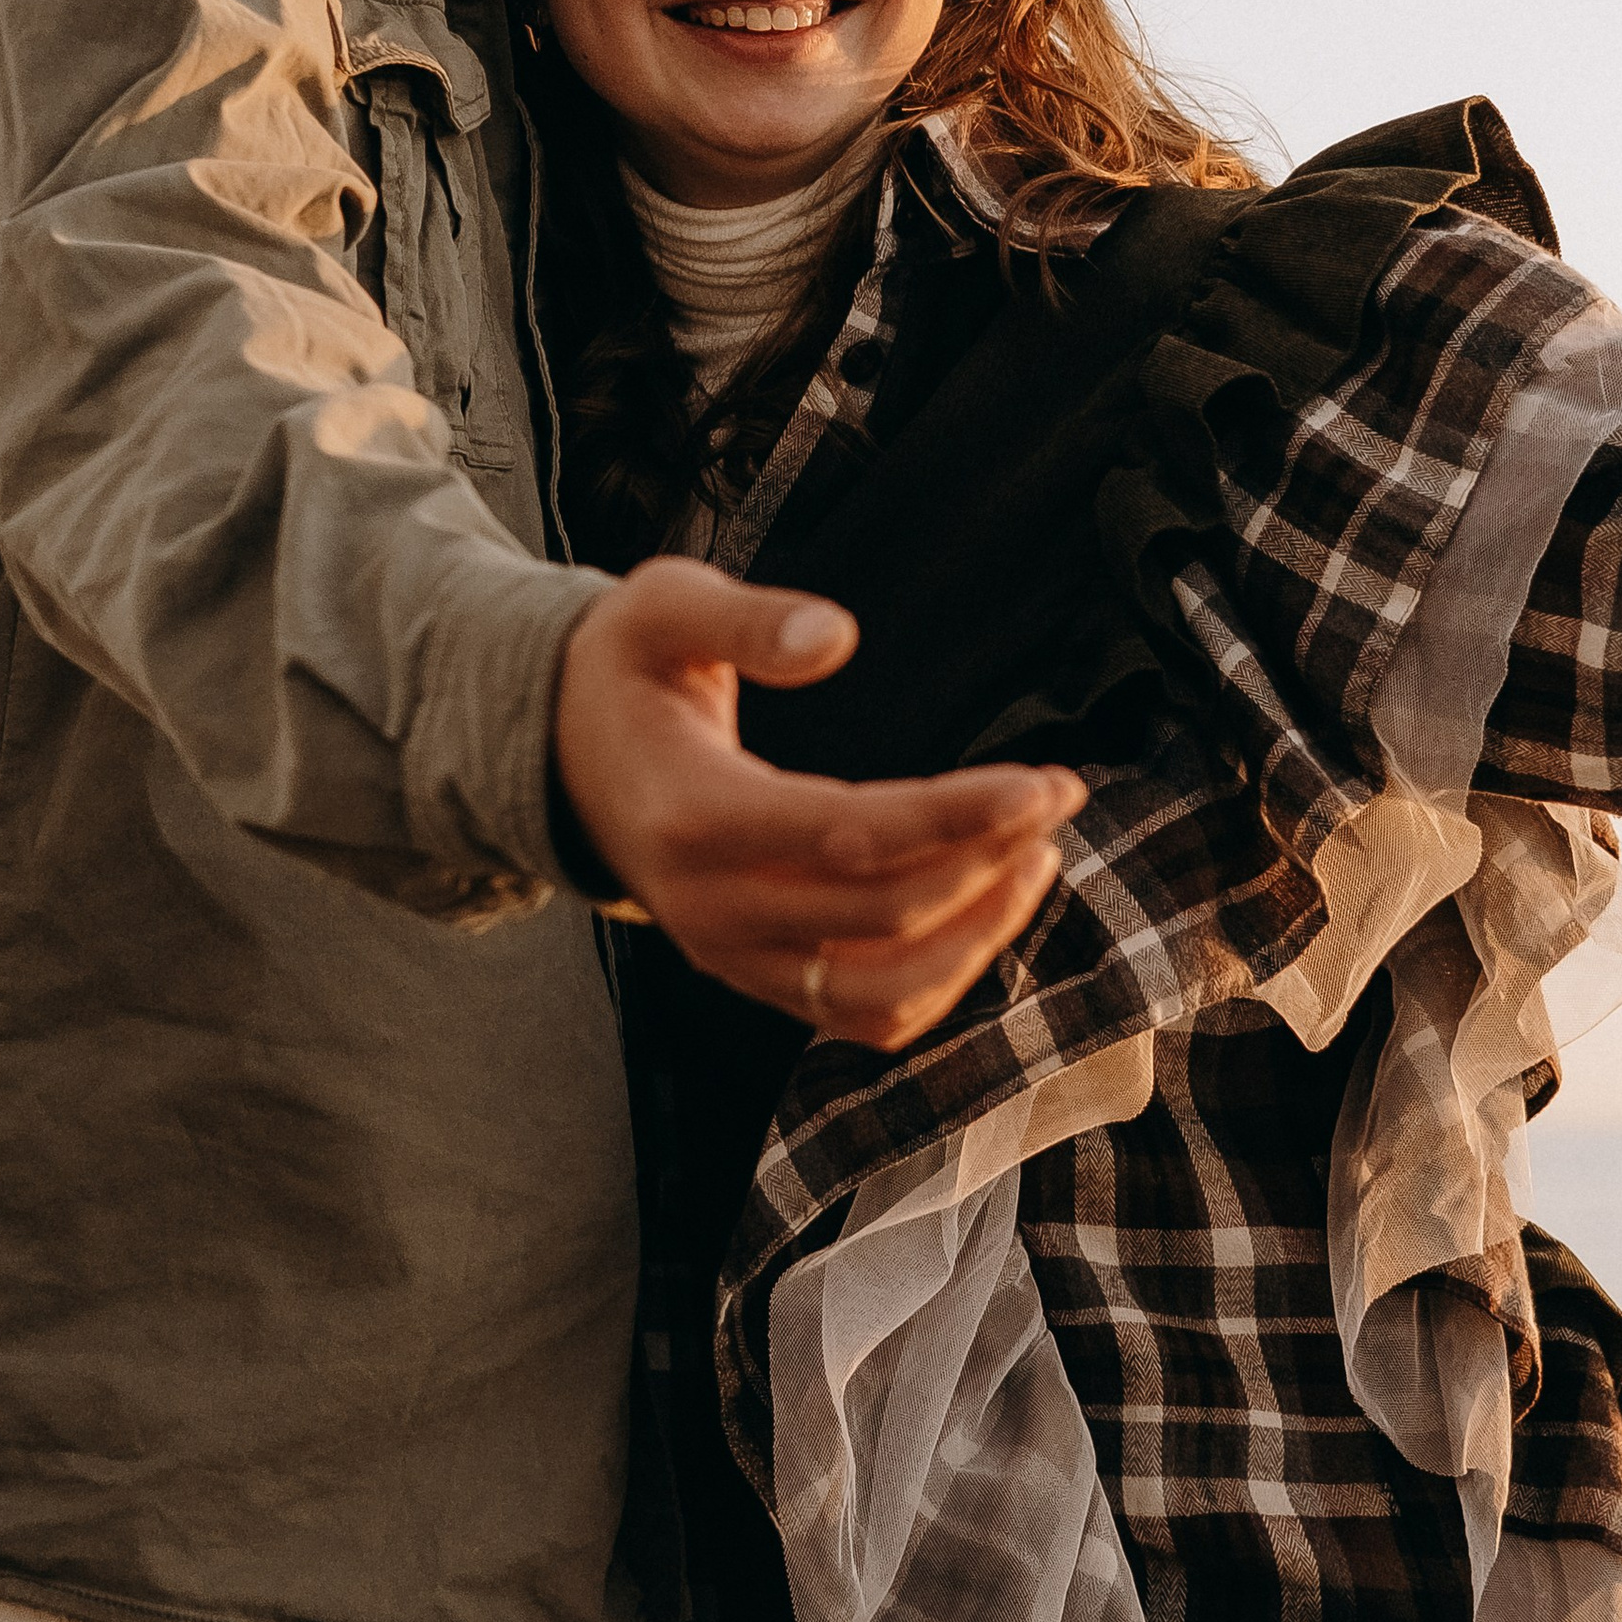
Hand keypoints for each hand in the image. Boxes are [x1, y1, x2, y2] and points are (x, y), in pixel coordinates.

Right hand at [552, 558, 1083, 1048]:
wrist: (563, 756)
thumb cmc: (628, 670)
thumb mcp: (663, 608)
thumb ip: (745, 619)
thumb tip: (838, 635)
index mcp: (687, 817)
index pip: (847, 836)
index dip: (956, 817)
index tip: (1044, 785)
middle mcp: (707, 908)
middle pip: (882, 917)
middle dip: (988, 859)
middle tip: (1057, 793)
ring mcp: (729, 956)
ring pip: (882, 992)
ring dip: (978, 935)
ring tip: (1036, 854)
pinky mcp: (754, 978)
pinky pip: (863, 1013)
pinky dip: (942, 977)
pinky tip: (990, 905)